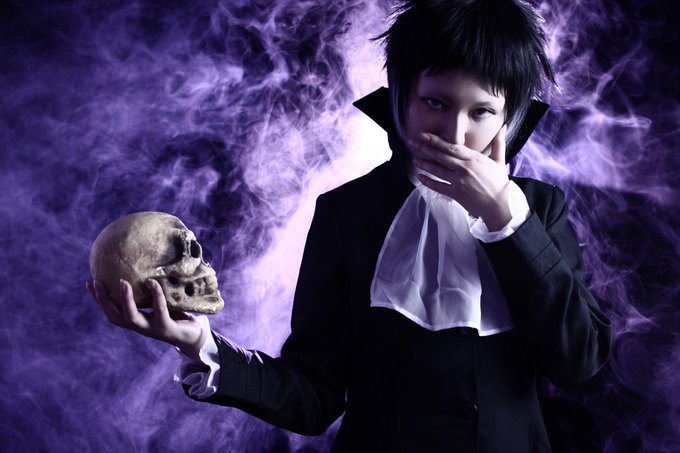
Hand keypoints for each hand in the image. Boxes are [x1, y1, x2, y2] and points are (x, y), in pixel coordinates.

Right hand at [87, 279, 208, 361]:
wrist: (196, 337)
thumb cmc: (178, 316)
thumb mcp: (162, 302)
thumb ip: (152, 290)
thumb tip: (147, 265)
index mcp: (136, 320)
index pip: (112, 311)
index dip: (99, 299)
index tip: (90, 282)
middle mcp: (141, 326)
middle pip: (115, 317)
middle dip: (104, 300)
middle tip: (98, 282)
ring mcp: (153, 329)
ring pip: (132, 318)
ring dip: (125, 300)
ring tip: (122, 283)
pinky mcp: (167, 329)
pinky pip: (160, 312)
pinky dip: (156, 297)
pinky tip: (153, 283)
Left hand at [411, 126, 510, 230]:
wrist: (500, 206)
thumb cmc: (499, 183)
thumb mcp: (499, 161)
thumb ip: (498, 143)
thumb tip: (502, 127)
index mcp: (474, 158)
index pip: (451, 146)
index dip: (435, 141)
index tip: (424, 135)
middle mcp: (464, 168)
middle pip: (440, 156)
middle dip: (425, 148)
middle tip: (412, 142)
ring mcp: (458, 181)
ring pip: (437, 170)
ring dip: (424, 164)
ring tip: (414, 158)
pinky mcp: (455, 194)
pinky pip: (438, 186)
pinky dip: (428, 181)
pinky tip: (420, 177)